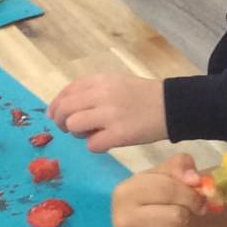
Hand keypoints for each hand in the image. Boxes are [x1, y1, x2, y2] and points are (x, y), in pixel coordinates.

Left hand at [49, 73, 167, 150]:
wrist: (172, 106)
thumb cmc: (143, 95)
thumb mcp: (116, 83)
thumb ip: (92, 91)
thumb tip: (63, 109)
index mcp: (101, 81)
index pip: (67, 91)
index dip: (56, 105)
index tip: (55, 115)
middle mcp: (102, 95)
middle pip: (65, 109)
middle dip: (61, 121)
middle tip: (69, 128)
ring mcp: (109, 115)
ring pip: (74, 126)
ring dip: (78, 133)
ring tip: (91, 133)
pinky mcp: (119, 135)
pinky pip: (92, 144)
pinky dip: (95, 146)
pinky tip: (105, 142)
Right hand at [111, 154, 207, 226]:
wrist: (148, 224)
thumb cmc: (158, 195)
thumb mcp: (166, 173)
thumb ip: (181, 166)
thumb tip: (194, 179)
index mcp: (125, 192)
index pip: (168, 189)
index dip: (191, 193)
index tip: (198, 198)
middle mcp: (122, 221)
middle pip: (176, 216)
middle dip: (187, 213)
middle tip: (184, 212)